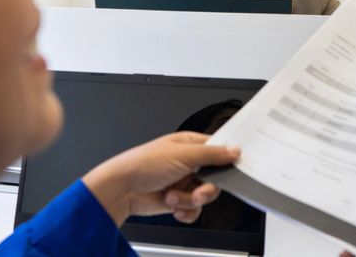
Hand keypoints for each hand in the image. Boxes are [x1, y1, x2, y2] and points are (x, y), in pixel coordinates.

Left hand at [82, 131, 239, 225]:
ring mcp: (183, 182)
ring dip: (190, 200)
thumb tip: (234, 151)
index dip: (226, 161)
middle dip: (205, 189)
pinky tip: (172, 205)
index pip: (218, 150)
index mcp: (190, 144)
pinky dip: (184, 210)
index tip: (231, 171)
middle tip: (197, 192)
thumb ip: (212, 154)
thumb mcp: (182, 155)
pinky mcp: (177, 199)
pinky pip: (193, 209)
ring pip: (204, 196)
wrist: (121, 189)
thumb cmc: (143, 164)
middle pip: (215, 178)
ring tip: (174, 197)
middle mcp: (188, 163)